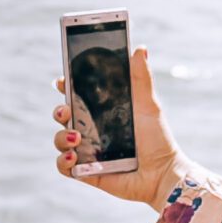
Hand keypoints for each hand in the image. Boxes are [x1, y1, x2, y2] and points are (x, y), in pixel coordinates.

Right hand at [53, 45, 188, 209]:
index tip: (62, 80)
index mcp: (102, 112)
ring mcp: (87, 151)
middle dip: (58, 110)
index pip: (77, 96)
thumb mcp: (148, 106)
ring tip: (77, 137)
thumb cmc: (158, 139)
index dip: (65, 87)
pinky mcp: (86, 172)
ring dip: (61, 136)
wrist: (163, 174)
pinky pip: (63, 166)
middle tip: (65, 110)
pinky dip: (63, 161)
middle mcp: (91, 130)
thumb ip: (141, 78)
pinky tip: (74, 157)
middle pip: (62, 116)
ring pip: (59, 140)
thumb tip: (140, 48)